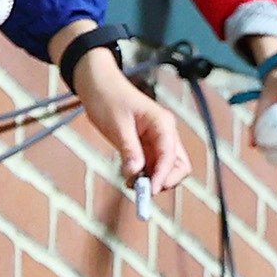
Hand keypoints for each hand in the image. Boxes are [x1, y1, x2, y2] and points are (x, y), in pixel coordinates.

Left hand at [71, 42, 190, 198]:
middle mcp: (166, 132)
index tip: (150, 191)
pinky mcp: (148, 144)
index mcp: (163, 123)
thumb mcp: (117, 126)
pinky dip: (145, 175)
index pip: (170, 155)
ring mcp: (158, 139)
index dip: (162, 176)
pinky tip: (131, 178)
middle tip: (144, 190)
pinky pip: (153, 165)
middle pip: (178, 165)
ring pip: (167, 167)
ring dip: (154, 179)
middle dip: (165, 180)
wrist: (98, 85)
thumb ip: (129, 150)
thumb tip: (136, 173)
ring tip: (132, 184)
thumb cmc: (108, 99)